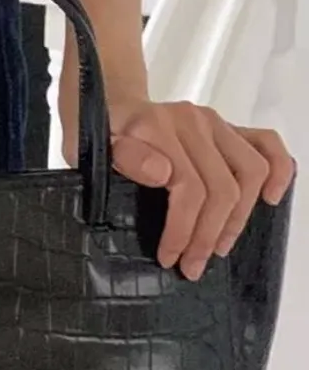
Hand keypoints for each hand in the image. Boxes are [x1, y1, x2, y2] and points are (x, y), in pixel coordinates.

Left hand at [65, 94, 294, 279]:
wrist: (108, 104)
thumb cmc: (99, 133)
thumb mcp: (90, 147)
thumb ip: (124, 157)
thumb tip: (163, 172)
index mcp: (157, 125)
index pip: (188, 188)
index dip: (183, 231)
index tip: (169, 258)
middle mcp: (191, 119)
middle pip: (223, 188)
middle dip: (209, 235)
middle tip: (192, 264)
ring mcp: (213, 121)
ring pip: (249, 173)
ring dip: (239, 217)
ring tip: (217, 245)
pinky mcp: (226, 126)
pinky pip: (265, 142)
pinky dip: (279, 170)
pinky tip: (270, 199)